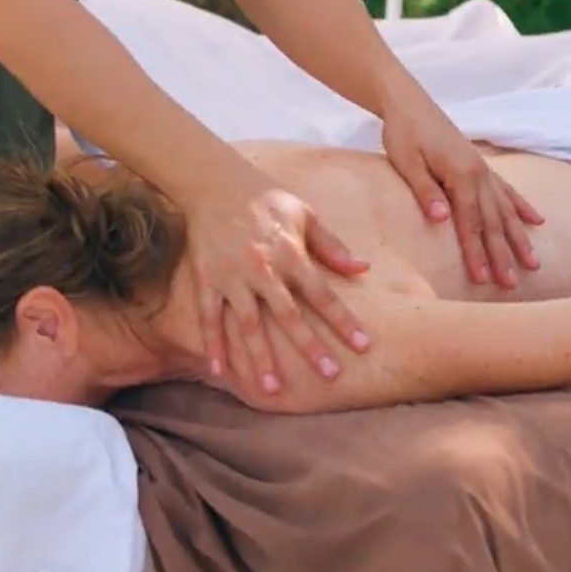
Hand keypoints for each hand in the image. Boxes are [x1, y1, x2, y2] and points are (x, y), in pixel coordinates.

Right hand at [181, 165, 371, 394]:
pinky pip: (209, 318)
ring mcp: (231, 277)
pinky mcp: (206, 280)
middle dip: (310, 347)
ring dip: (260, 358)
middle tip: (329, 377)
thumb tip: (364, 268)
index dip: (343, 321)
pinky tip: (221, 373)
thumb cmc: (265, 198)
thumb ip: (332, 246)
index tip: (363, 345)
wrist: (214, 182)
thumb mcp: (305, 214)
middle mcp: (262, 269)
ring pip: (247, 325)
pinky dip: (213, 345)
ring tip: (272, 390)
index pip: (322, 294)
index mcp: (290, 253)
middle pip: (289, 316)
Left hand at [379, 94, 544, 288]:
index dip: (476, 252)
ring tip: (534, 264)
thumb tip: (441, 219)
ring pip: (506, 210)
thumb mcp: (406, 161)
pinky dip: (522, 207)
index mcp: (461, 174)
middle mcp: (479, 173)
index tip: (482, 279)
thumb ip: (425, 190)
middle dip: (503, 254)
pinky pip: (507, 190)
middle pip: (493, 221)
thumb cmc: (403, 132)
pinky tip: (537, 221)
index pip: (470, 222)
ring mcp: (483, 169)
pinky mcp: (481, 166)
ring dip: (519, 238)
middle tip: (512, 284)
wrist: (408, 103)